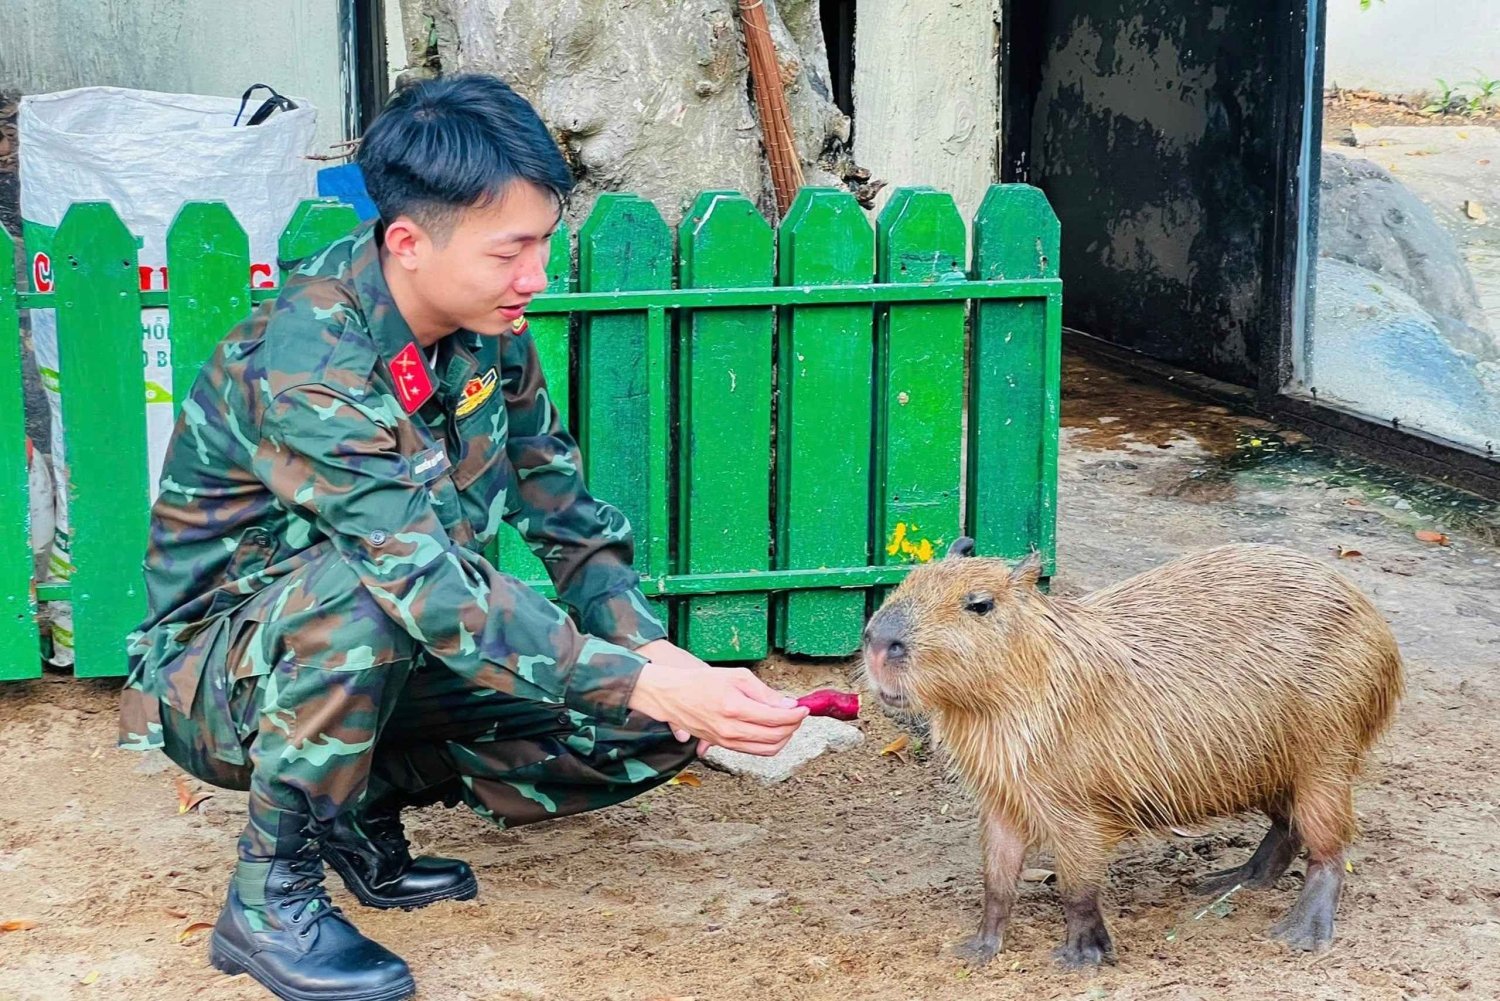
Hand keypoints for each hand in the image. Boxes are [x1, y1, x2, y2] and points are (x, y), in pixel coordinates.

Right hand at [628, 644, 807, 756]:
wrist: (671, 696)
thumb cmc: (701, 682)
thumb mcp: (736, 676)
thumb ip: (764, 692)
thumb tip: (787, 704)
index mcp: (735, 708)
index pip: (776, 718)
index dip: (795, 714)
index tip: (803, 707)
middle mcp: (731, 729)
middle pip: (776, 736)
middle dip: (793, 726)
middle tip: (798, 714)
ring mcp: (726, 741)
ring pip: (767, 749)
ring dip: (784, 738)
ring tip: (788, 723)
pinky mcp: (723, 746)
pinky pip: (754, 752)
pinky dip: (769, 744)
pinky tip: (773, 731)